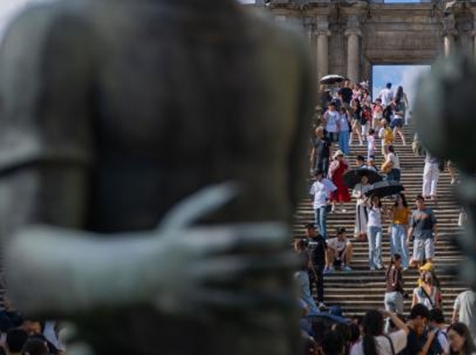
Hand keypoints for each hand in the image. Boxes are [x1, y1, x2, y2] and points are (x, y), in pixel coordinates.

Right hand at [144, 183, 296, 330]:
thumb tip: (236, 188)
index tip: (283, 233)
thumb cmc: (167, 241)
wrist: (140, 277)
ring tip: (294, 302)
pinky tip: (274, 325)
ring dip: (268, 302)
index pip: (235, 239)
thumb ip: (207, 201)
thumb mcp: (181, 217)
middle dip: (271, 266)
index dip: (259, 236)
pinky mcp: (202, 312)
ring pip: (240, 300)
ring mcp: (203, 294)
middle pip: (243, 269)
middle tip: (298, 262)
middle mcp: (204, 270)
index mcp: (201, 243)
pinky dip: (252, 324)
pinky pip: (230, 320)